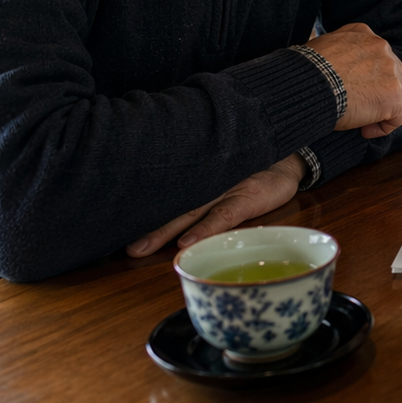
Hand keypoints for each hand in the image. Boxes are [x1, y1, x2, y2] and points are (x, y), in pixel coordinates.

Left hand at [126, 154, 305, 256]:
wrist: (291, 154)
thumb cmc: (252, 161)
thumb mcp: (222, 163)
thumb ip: (194, 176)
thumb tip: (159, 190)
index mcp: (197, 170)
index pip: (162, 186)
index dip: (136, 203)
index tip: (109, 219)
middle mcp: (208, 177)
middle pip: (169, 201)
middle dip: (143, 223)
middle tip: (118, 242)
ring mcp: (227, 187)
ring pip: (189, 210)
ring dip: (163, 231)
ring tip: (140, 248)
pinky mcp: (249, 197)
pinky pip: (224, 215)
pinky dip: (205, 229)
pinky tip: (187, 243)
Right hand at [307, 22, 401, 137]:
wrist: (309, 84)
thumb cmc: (306, 71)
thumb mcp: (320, 46)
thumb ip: (336, 51)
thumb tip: (333, 66)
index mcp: (363, 33)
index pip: (376, 54)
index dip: (369, 74)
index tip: (355, 88)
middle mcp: (381, 48)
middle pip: (393, 72)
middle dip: (382, 89)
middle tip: (362, 105)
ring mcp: (391, 72)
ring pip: (400, 94)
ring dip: (385, 108)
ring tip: (363, 120)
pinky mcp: (393, 96)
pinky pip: (398, 116)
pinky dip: (384, 127)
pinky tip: (365, 131)